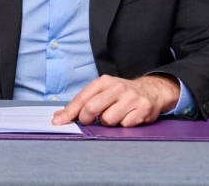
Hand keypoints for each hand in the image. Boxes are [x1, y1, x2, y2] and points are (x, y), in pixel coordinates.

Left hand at [52, 74, 179, 126]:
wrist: (150, 91)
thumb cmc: (120, 94)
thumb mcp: (101, 92)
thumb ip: (81, 103)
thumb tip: (59, 117)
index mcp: (103, 82)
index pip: (81, 98)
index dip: (69, 112)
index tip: (58, 122)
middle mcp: (117, 87)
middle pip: (92, 108)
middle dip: (87, 119)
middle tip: (92, 121)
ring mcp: (131, 98)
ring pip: (108, 120)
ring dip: (109, 123)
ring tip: (115, 116)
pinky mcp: (142, 109)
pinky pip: (124, 125)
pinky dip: (123, 125)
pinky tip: (127, 117)